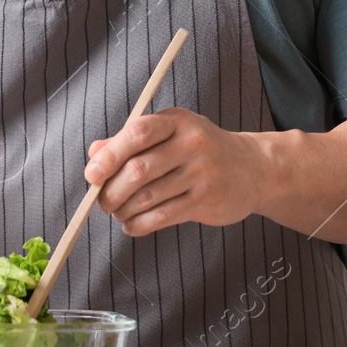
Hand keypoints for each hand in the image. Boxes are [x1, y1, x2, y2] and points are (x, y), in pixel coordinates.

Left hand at [84, 108, 260, 234]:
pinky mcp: (207, 201)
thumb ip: (132, 140)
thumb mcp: (172, 132)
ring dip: (124, 210)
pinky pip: (163, 217)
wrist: (253, 168)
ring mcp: (202, 173)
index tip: (92, 175)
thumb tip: (95, 153)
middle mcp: (192, 144)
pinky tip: (133, 225)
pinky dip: (139, 225)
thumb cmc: (202, 148)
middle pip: (139, 169)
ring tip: (118, 212)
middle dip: (112, 190)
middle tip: (102, 201)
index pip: (138, 133)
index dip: (110, 155)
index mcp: (178, 121)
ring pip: (148, 197)